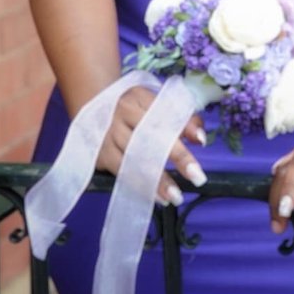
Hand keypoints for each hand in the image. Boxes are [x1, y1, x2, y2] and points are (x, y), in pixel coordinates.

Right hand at [95, 84, 207, 206]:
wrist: (92, 108)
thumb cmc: (134, 109)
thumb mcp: (154, 103)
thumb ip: (181, 118)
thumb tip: (199, 139)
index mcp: (138, 97)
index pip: (165, 111)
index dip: (183, 126)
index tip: (201, 141)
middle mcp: (122, 114)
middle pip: (152, 135)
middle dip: (176, 156)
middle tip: (197, 176)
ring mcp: (108, 134)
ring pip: (136, 158)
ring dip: (157, 180)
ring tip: (176, 196)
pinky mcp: (100, 154)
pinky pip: (122, 173)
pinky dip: (140, 186)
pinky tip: (156, 197)